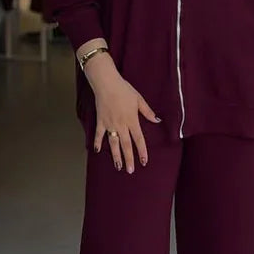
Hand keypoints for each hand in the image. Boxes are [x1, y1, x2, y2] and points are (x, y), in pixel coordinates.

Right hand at [85, 53, 159, 172]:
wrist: (107, 83)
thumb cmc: (124, 89)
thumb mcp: (139, 99)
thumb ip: (147, 112)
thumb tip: (157, 121)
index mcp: (132, 120)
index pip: (139, 139)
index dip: (142, 151)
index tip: (144, 162)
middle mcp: (121, 125)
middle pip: (126, 145)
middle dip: (129, 158)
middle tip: (130, 171)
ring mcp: (110, 124)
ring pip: (113, 143)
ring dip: (115, 155)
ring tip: (118, 166)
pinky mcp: (100, 121)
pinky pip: (99, 134)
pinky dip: (97, 142)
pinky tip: (97, 151)